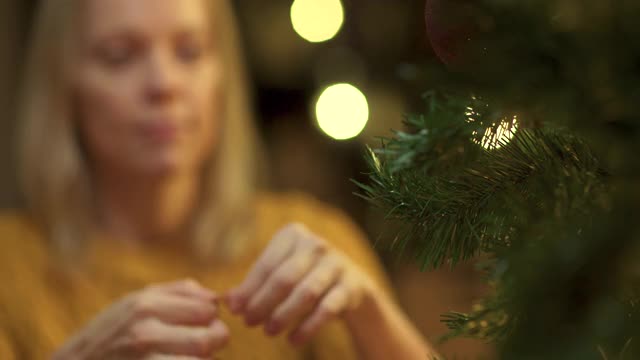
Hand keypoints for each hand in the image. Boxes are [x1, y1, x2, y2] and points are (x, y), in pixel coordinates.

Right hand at [52, 279, 229, 359]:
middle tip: (201, 344)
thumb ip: (178, 293)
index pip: (209, 309)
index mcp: (146, 305)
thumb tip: (216, 297)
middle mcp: (145, 332)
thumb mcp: (135, 302)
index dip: (210, 318)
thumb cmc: (110, 335)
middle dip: (214, 342)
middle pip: (211, 337)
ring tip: (186, 355)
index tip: (199, 324)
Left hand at [225, 223, 377, 344]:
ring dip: (284, 314)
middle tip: (248, 323)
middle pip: (285, 277)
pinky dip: (308, 327)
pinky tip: (293, 340)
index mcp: (294, 235)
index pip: (266, 264)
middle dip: (263, 303)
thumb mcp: (279, 272)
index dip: (248, 289)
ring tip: (268, 332)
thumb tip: (226, 301)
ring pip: (307, 292)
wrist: (349, 283)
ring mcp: (337, 263)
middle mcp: (317, 244)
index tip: (234, 310)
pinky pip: (327, 308)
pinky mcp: (351, 286)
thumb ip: (253, 285)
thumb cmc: (303, 276)